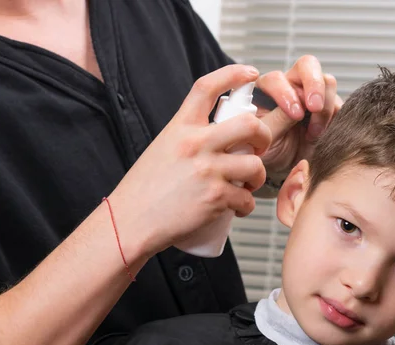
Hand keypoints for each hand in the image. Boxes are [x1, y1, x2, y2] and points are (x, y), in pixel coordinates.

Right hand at [108, 65, 271, 256]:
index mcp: (180, 127)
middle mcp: (194, 144)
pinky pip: (246, 199)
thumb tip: (221, 135)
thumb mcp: (163, 148)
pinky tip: (236, 207)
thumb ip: (190, 137)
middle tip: (261, 147)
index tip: (251, 72)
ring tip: (248, 185)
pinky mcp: (214, 198)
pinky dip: (246, 206)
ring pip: (255, 166)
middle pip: (250, 125)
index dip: (233, 74)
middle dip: (265, 136)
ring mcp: (206, 171)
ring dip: (258, 178)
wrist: (129, 222)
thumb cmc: (145, 189)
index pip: (207, 87)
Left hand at [255, 55, 342, 173]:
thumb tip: (295, 107)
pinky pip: (339, 103)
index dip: (287, 93)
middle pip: (307, 65)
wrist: (286, 168)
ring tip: (314, 133)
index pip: (277, 78)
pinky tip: (322, 135)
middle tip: (315, 107)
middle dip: (314, 84)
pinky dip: (335, 118)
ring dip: (324, 107)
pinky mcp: (329, 106)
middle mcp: (290, 86)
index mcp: (266, 90)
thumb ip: (275, 121)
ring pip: (327, 82)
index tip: (295, 115)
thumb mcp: (265, 139)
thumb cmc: (268, 151)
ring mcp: (312, 94)